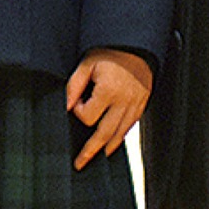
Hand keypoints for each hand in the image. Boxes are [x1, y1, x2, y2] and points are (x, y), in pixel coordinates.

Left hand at [66, 49, 152, 169]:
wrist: (136, 45)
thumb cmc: (111, 52)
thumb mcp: (87, 64)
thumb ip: (74, 86)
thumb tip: (66, 106)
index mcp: (108, 91)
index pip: (88, 116)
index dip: (79, 111)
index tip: (78, 100)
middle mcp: (123, 102)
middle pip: (104, 134)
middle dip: (90, 151)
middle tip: (79, 163)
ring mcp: (135, 104)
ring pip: (119, 134)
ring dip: (106, 148)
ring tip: (95, 158)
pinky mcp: (142, 104)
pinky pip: (131, 126)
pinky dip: (121, 137)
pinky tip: (112, 143)